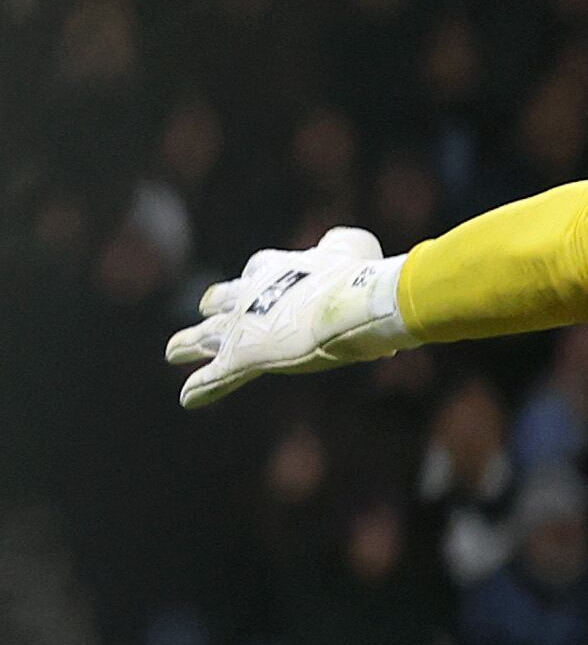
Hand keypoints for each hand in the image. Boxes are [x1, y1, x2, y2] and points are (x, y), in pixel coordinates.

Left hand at [165, 227, 412, 406]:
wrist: (346, 304)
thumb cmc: (357, 275)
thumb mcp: (354, 246)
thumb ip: (344, 245)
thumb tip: (347, 250)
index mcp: (279, 267)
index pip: (261, 267)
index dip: (260, 273)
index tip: (256, 275)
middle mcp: (252, 294)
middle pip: (224, 298)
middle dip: (215, 304)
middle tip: (205, 308)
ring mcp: (243, 327)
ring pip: (207, 336)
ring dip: (189, 343)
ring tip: (172, 351)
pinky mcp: (242, 356)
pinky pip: (217, 376)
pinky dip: (203, 387)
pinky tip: (187, 399)